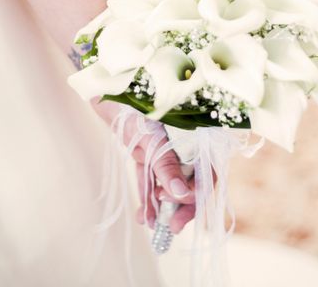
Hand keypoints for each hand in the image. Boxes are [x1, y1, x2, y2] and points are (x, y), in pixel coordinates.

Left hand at [90, 98, 195, 233]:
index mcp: (196, 138)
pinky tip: (144, 215)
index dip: (199, 196)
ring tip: (152, 224)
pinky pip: (151, 179)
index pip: (208, 174)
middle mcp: (185, 146)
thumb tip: (181, 194)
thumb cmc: (136, 108)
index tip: (182, 209)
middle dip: (182, 207)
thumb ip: (167, 167)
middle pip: (191, 183)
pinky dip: (148, 196)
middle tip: (172, 227)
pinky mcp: (147, 153)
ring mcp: (165, 151)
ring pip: (171, 184)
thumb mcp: (154, 140)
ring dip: (164, 206)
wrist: (109, 90)